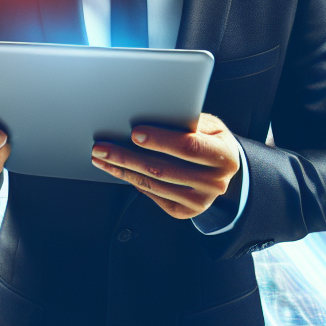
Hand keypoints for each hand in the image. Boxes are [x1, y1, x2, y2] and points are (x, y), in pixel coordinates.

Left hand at [90, 113, 240, 219]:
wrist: (223, 169)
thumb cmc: (209, 139)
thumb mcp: (207, 125)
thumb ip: (184, 122)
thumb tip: (149, 114)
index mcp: (224, 156)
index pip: (188, 147)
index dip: (160, 140)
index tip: (134, 133)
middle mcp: (215, 183)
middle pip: (163, 169)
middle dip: (127, 157)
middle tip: (102, 147)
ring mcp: (200, 201)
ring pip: (153, 184)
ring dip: (122, 170)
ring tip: (101, 157)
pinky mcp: (184, 211)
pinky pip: (152, 194)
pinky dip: (131, 180)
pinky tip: (117, 169)